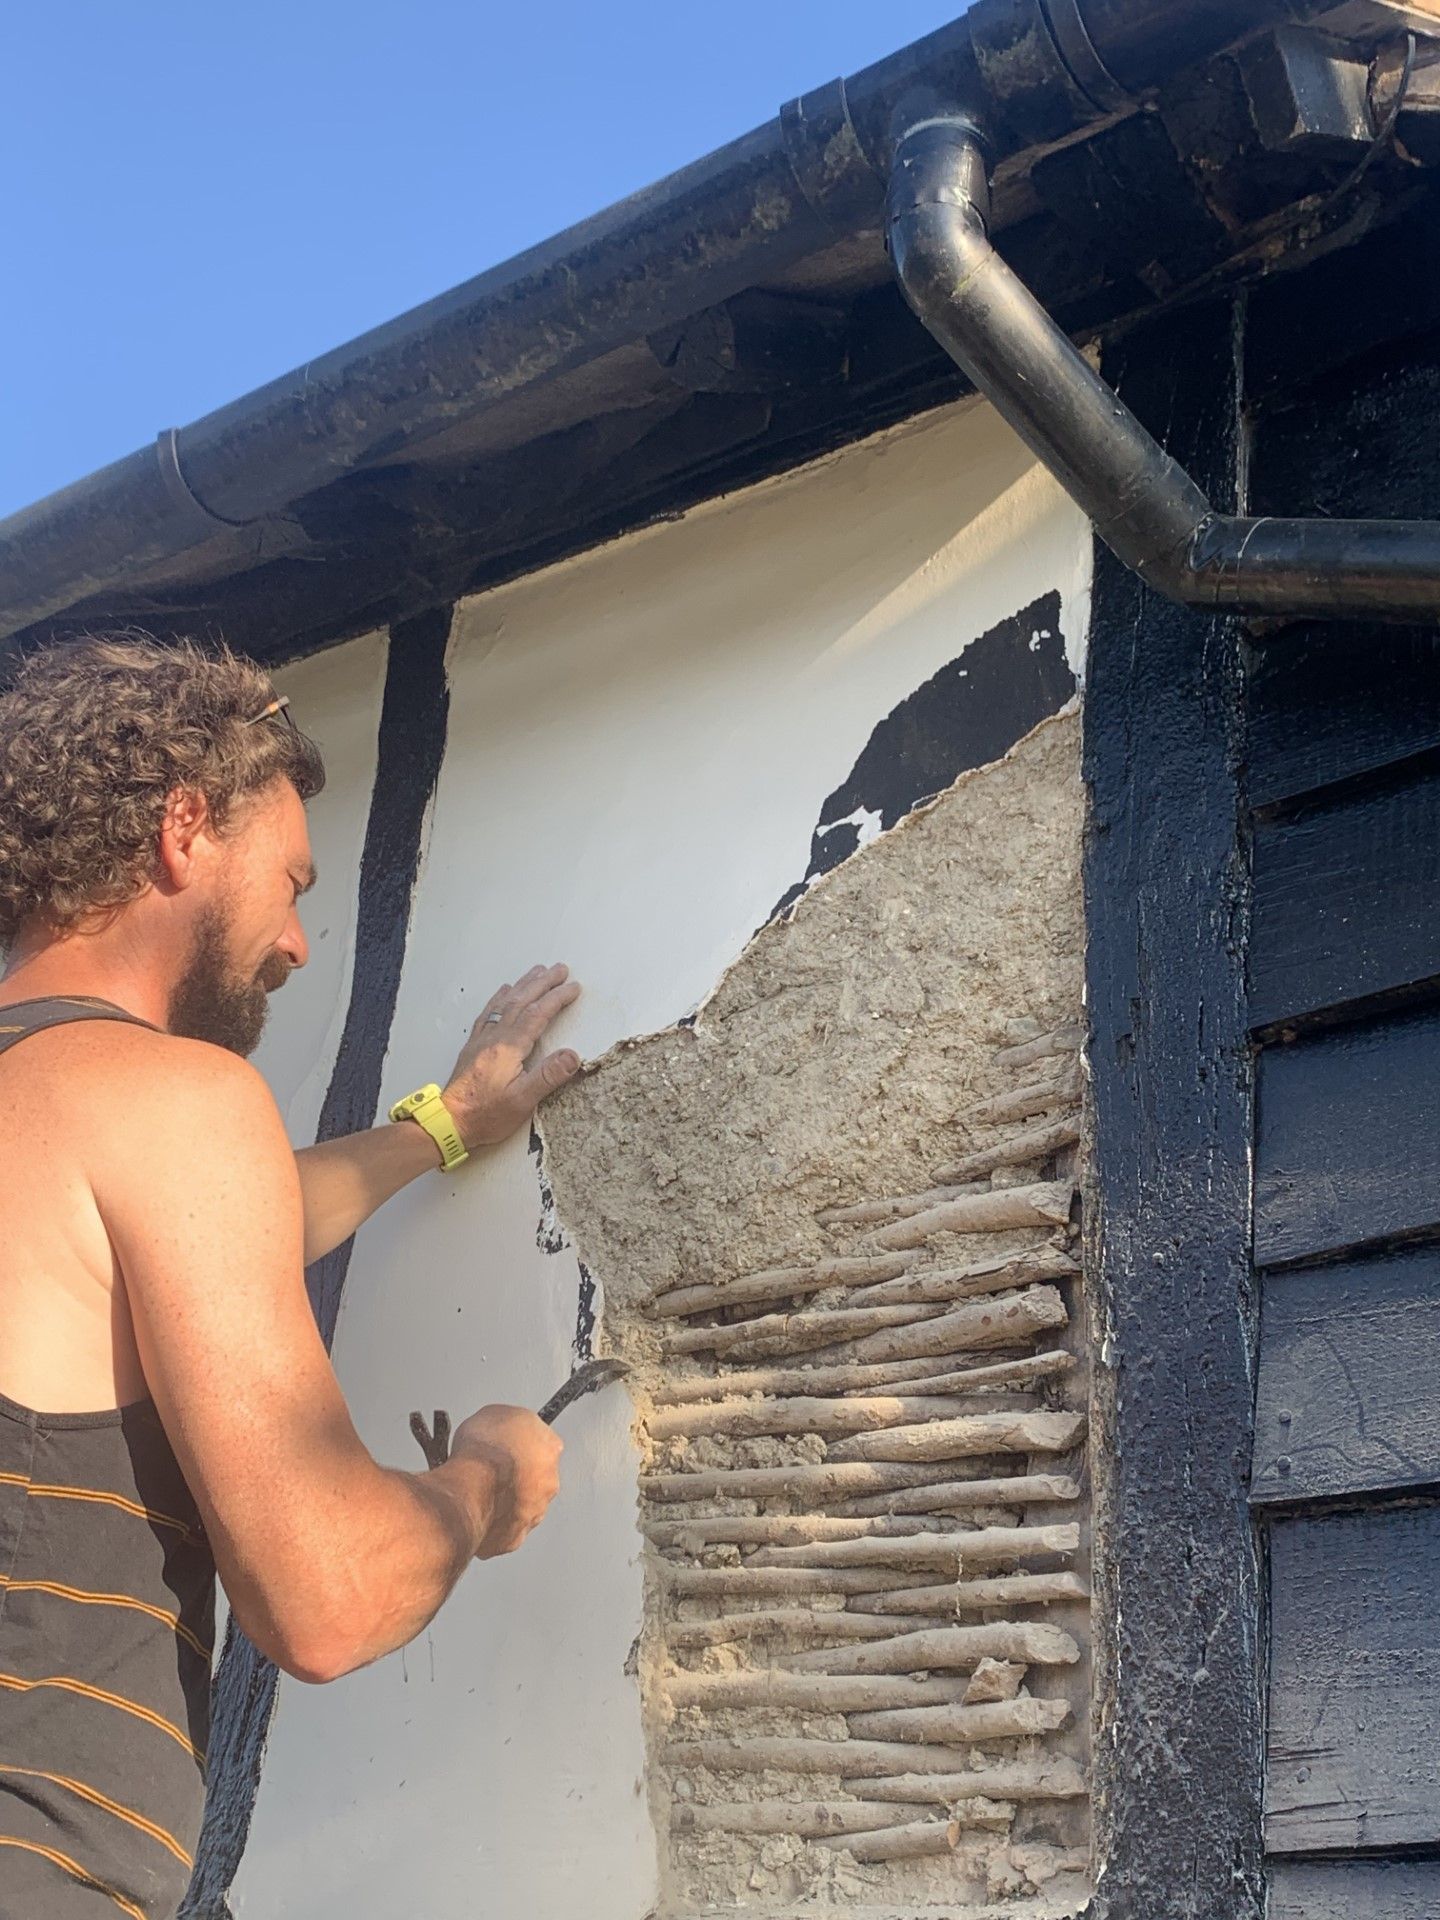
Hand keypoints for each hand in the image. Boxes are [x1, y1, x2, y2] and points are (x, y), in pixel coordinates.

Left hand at [442, 964, 582, 1148]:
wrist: (449, 1121)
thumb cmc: (486, 1114)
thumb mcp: (523, 1100)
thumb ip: (548, 1076)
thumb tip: (573, 1055)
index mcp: (509, 1047)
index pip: (538, 1015)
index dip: (557, 998)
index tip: (573, 987)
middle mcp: (495, 1037)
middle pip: (522, 1001)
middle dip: (543, 983)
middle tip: (560, 969)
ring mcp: (482, 1040)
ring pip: (506, 1003)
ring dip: (523, 985)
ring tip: (537, 971)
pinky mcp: (473, 1047)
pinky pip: (488, 1012)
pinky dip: (499, 998)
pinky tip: (504, 992)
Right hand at [452, 1404, 563, 1558]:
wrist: (471, 1486)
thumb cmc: (483, 1452)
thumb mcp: (492, 1414)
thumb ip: (507, 1423)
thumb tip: (500, 1425)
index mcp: (550, 1448)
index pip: (541, 1443)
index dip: (518, 1444)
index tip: (504, 1446)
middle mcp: (548, 1482)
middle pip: (534, 1478)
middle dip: (515, 1477)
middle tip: (490, 1472)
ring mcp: (534, 1512)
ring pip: (521, 1507)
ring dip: (504, 1502)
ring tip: (479, 1494)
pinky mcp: (514, 1537)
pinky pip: (503, 1532)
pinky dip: (491, 1526)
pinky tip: (475, 1515)